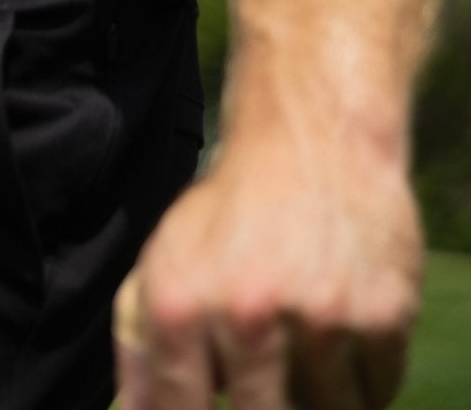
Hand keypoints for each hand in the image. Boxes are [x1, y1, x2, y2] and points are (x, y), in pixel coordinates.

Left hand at [113, 129, 420, 407]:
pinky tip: (345, 330)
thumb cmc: (229, 210)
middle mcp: (246, 314)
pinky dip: (365, 379)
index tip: (214, 405)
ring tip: (307, 344)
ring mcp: (319, 319)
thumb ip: (138, 346)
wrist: (312, 138)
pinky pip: (379, 394)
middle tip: (269, 382)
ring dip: (320, 397)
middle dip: (266, 408)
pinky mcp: (383, 316)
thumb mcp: (163, 261)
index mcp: (180, 306)